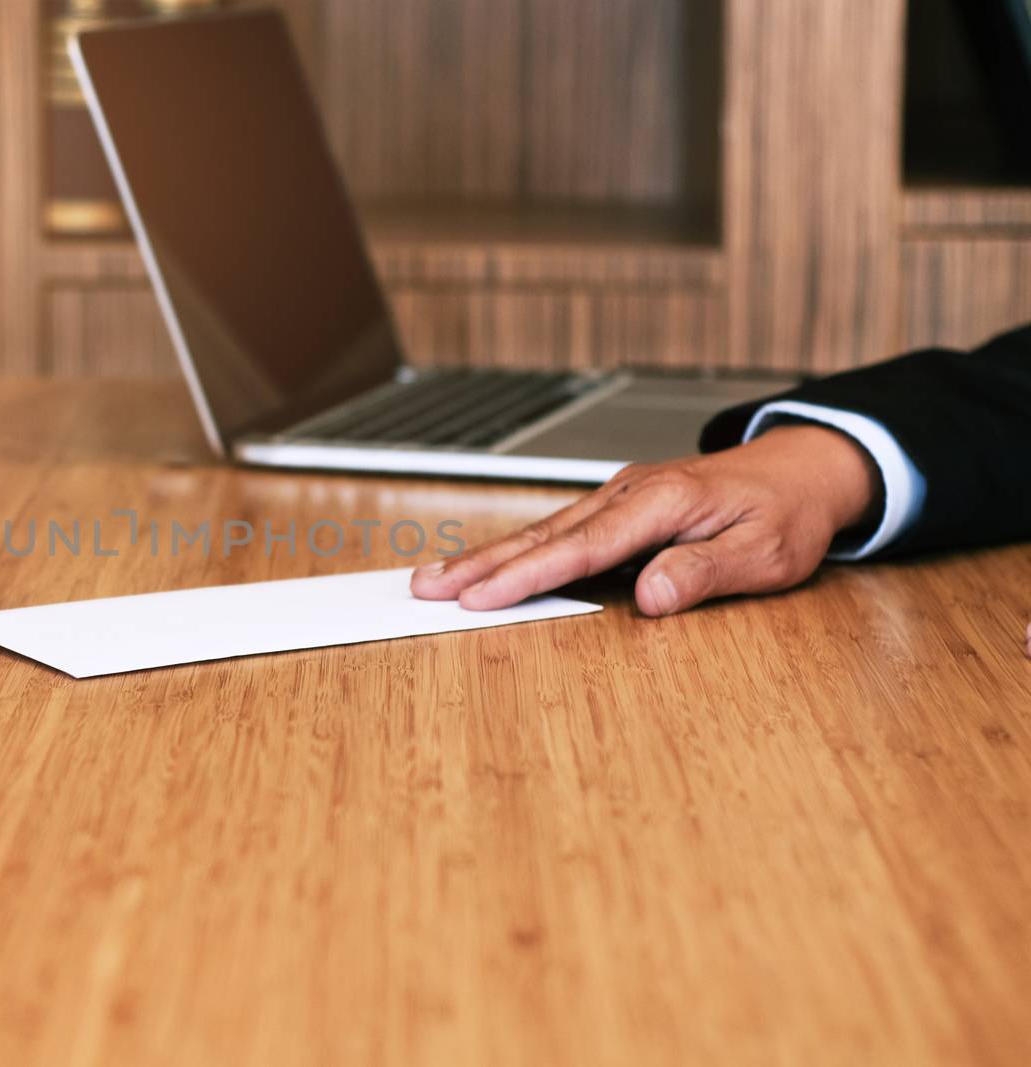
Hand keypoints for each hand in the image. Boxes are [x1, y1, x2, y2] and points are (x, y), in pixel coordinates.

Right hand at [411, 425, 879, 616]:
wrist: (802, 469)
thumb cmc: (786, 513)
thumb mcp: (765, 553)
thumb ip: (704, 572)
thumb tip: (650, 597)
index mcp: (660, 504)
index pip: (580, 549)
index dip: (526, 576)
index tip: (478, 597)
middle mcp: (629, 493)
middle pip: (542, 535)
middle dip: (481, 563)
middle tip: (427, 587)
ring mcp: (620, 496)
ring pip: (542, 530)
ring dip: (488, 555)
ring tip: (437, 577)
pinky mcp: (619, 505)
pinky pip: (559, 529)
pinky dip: (518, 547)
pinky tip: (490, 564)